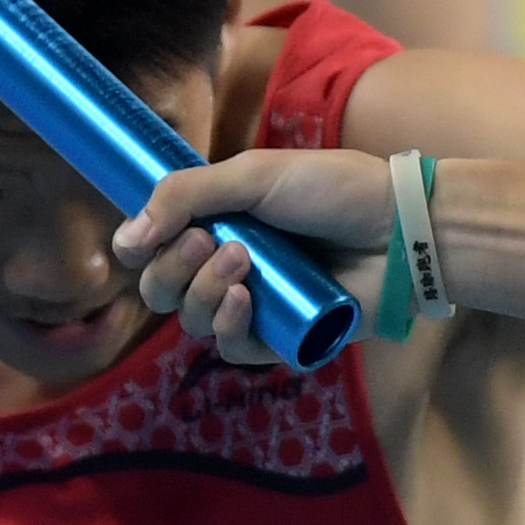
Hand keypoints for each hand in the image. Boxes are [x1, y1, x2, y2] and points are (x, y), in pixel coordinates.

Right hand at [113, 148, 394, 359]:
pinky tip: (245, 301)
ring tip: (243, 260)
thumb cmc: (334, 190)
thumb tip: (124, 238)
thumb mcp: (254, 175)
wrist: (400, 225)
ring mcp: (255, 305)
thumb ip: (185, 195)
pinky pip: (234, 349)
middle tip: (209, 241)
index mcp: (218, 223)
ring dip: (205, 290)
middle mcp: (229, 266)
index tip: (149, 236)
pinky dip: (230, 326)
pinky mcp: (283, 337)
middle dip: (173, 268)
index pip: (152, 250)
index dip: (141, 248)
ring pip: (193, 320)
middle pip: (162, 291)